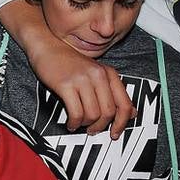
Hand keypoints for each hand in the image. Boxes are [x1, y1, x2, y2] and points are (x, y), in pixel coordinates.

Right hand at [11, 6, 134, 137]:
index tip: (114, 133)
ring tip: (78, 123)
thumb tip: (132, 113)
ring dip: (85, 125)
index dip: (122, 123)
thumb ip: (113, 92)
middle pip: (108, 112)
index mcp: (108, 73)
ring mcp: (82, 79)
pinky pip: (76, 113)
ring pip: (92, 115)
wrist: (46, 46)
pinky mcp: (66, 85)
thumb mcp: (95, 73)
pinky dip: (74, 123)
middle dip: (100, 126)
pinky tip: (70, 123)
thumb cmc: (69, 62)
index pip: (124, 104)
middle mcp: (98, 75)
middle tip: (91, 130)